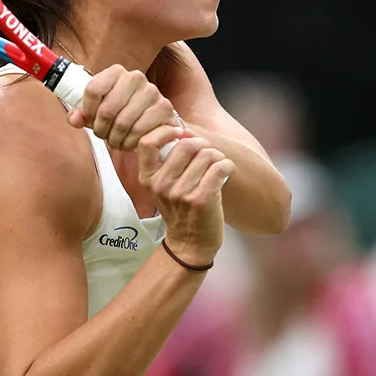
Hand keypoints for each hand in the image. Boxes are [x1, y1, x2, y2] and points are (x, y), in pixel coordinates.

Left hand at [67, 64, 179, 151]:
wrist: (154, 121)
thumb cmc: (122, 114)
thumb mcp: (98, 112)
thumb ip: (82, 114)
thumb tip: (75, 119)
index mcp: (116, 72)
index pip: (93, 89)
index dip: (87, 111)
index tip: (89, 121)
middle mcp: (135, 77)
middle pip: (107, 110)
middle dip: (101, 129)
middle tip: (104, 136)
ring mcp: (152, 91)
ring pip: (123, 123)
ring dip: (116, 139)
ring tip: (116, 141)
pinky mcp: (164, 108)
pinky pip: (139, 131)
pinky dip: (131, 142)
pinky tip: (130, 142)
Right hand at [137, 125, 234, 266]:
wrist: (190, 244)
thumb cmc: (180, 210)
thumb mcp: (162, 186)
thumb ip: (167, 160)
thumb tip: (184, 131)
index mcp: (147, 178)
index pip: (148, 142)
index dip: (166, 131)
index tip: (180, 134)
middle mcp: (161, 185)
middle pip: (186, 144)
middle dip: (203, 145)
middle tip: (208, 154)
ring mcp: (180, 193)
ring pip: (207, 154)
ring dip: (218, 157)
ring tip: (218, 166)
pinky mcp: (201, 199)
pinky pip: (219, 167)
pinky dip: (227, 166)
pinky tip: (227, 172)